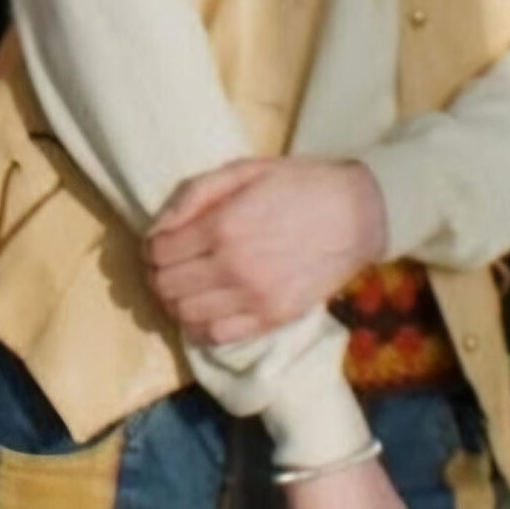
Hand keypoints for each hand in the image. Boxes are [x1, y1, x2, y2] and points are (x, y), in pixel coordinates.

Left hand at [145, 158, 386, 344]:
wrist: (358, 214)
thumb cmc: (298, 186)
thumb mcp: (243, 171)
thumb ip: (194, 195)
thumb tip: (157, 227)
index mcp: (223, 226)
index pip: (159, 252)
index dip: (150, 248)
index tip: (158, 244)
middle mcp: (234, 267)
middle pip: (165, 286)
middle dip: (156, 275)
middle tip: (167, 267)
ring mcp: (255, 298)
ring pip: (185, 315)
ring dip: (174, 303)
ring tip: (184, 289)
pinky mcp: (274, 319)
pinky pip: (217, 337)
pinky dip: (199, 327)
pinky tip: (204, 311)